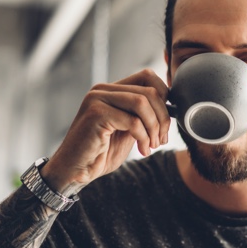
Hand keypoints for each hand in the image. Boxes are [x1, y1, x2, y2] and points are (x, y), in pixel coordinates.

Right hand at [41, 69, 170, 194]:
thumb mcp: (129, 130)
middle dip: (163, 118)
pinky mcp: (95, 114)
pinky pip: (133, 121)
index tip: (166, 123)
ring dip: (154, 127)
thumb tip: (171, 107)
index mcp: (112, 90)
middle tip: (161, 140)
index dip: (165, 97)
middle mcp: (103, 90)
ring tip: (151, 145)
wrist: (76, 170)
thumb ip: (143, 115)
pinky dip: (143, 137)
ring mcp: (97, 99)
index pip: (147, 77)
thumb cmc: (101, 153)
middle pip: (149, 91)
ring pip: (142, 103)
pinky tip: (142, 150)